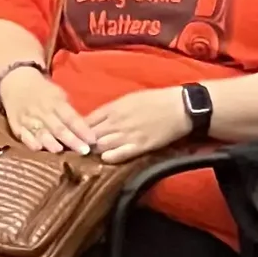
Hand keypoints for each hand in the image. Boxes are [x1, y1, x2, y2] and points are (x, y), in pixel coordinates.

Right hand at [0, 68, 93, 154]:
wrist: (17, 84)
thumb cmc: (45, 93)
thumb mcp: (60, 96)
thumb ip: (70, 114)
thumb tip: (84, 132)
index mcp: (56, 102)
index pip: (71, 117)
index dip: (82, 129)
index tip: (93, 140)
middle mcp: (42, 111)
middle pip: (58, 128)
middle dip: (72, 140)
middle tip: (84, 151)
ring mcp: (28, 118)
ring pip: (41, 132)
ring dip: (51, 143)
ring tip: (61, 151)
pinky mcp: (16, 125)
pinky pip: (23, 135)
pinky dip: (30, 142)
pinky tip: (38, 148)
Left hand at [84, 86, 198, 164]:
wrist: (181, 107)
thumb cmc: (156, 100)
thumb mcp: (129, 99)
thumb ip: (112, 110)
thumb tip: (96, 120)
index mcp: (114, 108)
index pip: (86, 121)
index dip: (79, 130)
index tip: (77, 136)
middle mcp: (117, 122)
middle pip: (90, 136)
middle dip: (84, 142)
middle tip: (82, 149)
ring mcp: (128, 134)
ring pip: (100, 146)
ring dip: (96, 151)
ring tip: (94, 155)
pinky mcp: (140, 146)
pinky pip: (118, 155)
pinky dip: (109, 157)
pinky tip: (108, 157)